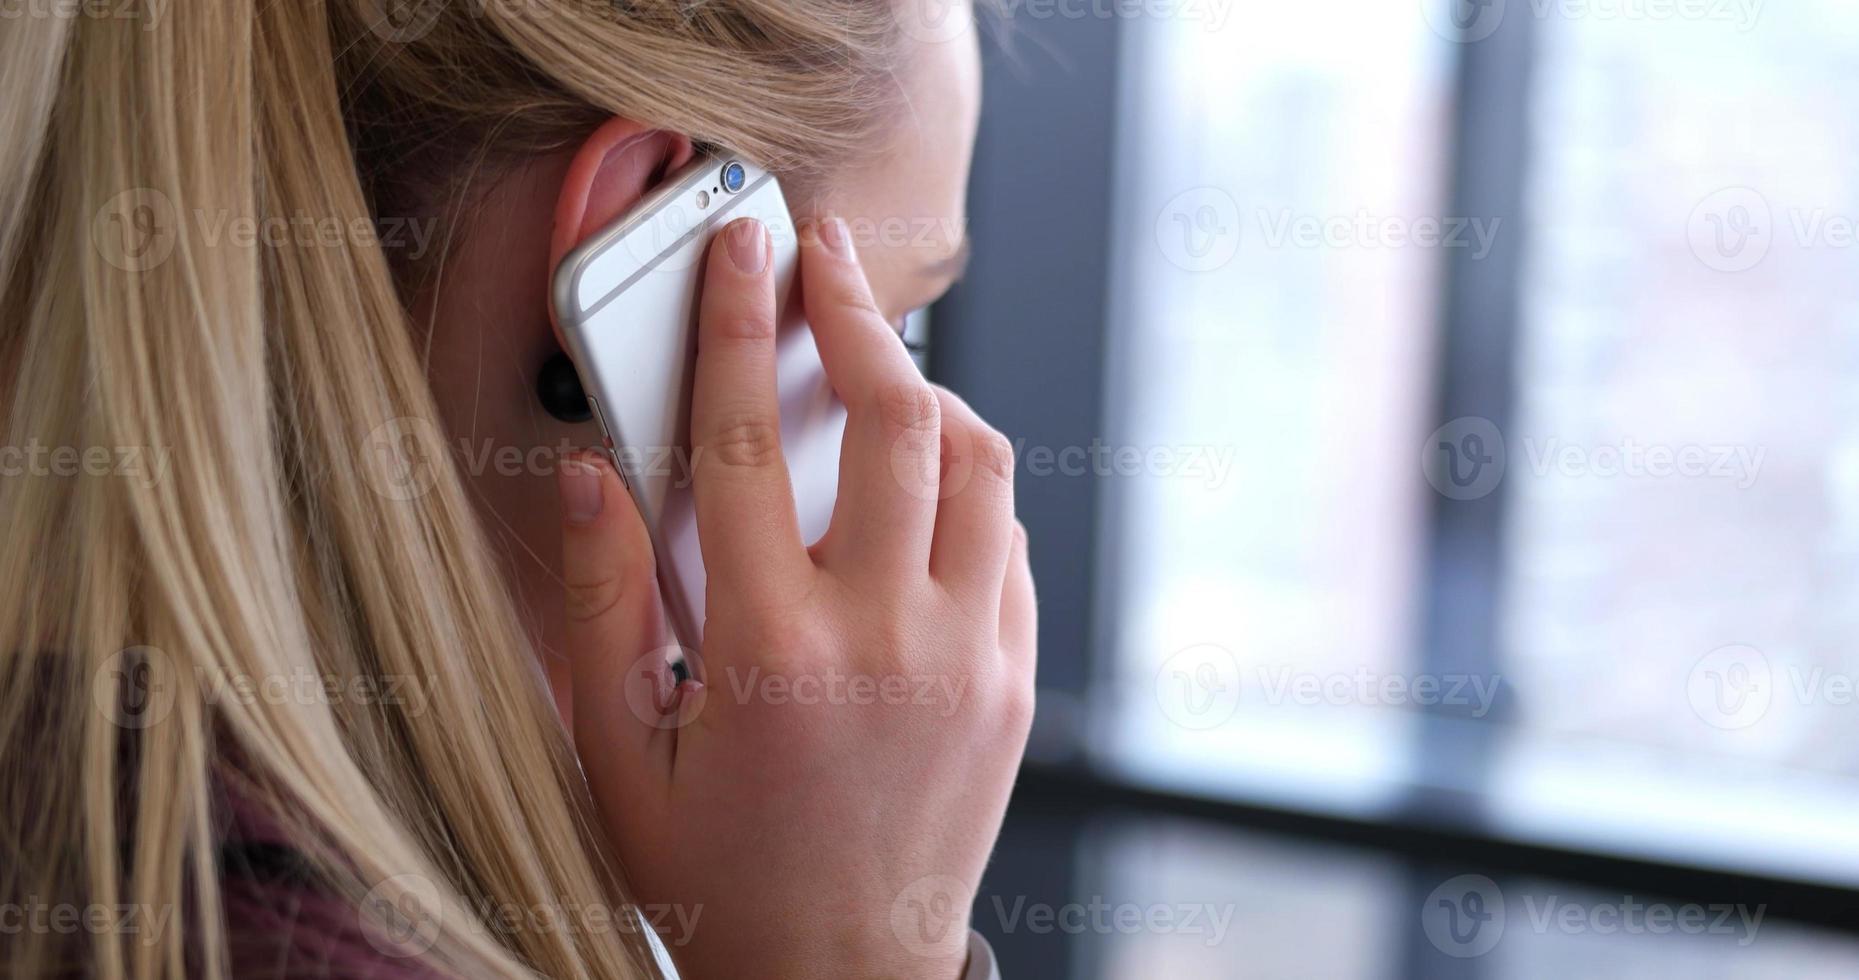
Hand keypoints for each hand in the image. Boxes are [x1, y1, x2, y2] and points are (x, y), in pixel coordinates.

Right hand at [557, 216, 1035, 978]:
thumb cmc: (719, 878)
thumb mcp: (618, 756)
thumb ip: (601, 604)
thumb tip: (591, 477)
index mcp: (768, 653)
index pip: (750, 441)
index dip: (738, 323)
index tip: (740, 248)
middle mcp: (885, 642)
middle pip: (896, 420)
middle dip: (857, 313)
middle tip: (824, 258)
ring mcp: (967, 660)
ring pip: (977, 465)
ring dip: (928, 395)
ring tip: (878, 372)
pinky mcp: (1014, 683)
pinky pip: (1008, 542)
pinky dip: (966, 488)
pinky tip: (918, 489)